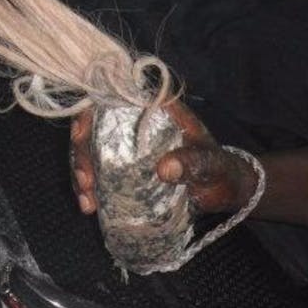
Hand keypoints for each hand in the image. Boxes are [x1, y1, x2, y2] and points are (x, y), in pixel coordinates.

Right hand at [68, 99, 259, 216]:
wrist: (226, 188)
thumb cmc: (221, 168)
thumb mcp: (210, 163)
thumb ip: (192, 162)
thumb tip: (164, 169)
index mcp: (156, 110)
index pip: (113, 99)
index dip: (89, 113)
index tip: (81, 137)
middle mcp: (136, 125)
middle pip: (93, 128)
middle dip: (81, 154)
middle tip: (87, 182)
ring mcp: (129, 149)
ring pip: (92, 153)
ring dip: (82, 175)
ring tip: (87, 202)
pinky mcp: (127, 172)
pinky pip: (101, 176)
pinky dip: (91, 190)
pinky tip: (90, 207)